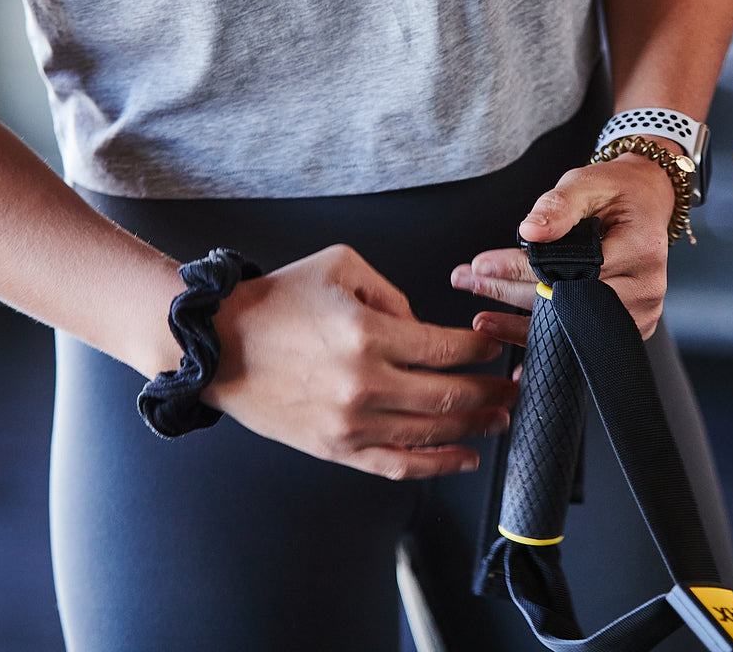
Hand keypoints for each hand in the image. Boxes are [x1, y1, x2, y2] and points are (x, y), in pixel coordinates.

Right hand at [202, 245, 517, 479]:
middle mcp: (363, 384)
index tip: (494, 349)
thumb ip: (393, 294)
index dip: (480, 352)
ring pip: (432, 434)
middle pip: (450, 396)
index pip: (447, 350)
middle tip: (514, 387)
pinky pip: (398, 465)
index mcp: (367, 335)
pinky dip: (437, 465)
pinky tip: (464, 457)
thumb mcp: (341, 267)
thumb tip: (424, 327)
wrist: (217, 344)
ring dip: (476, 427)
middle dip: (492, 392)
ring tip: (500, 418)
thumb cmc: (276, 303)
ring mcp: (350, 423)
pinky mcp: (336, 449)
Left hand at [450, 147, 676, 342]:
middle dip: (508, 292)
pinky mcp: (628, 327)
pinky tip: (509, 336)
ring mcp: (640, 314)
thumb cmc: (616, 191)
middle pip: (565, 302)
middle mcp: (645, 288)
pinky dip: (542, 335)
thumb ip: (558, 205)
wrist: (646, 202)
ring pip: (567, 326)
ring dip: (517, 322)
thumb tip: (530, 230)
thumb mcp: (587, 182)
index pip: (569, 268)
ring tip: (480, 317)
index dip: (520, 270)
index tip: (481, 266)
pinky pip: (578, 336)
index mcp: (640, 249)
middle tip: (468, 282)